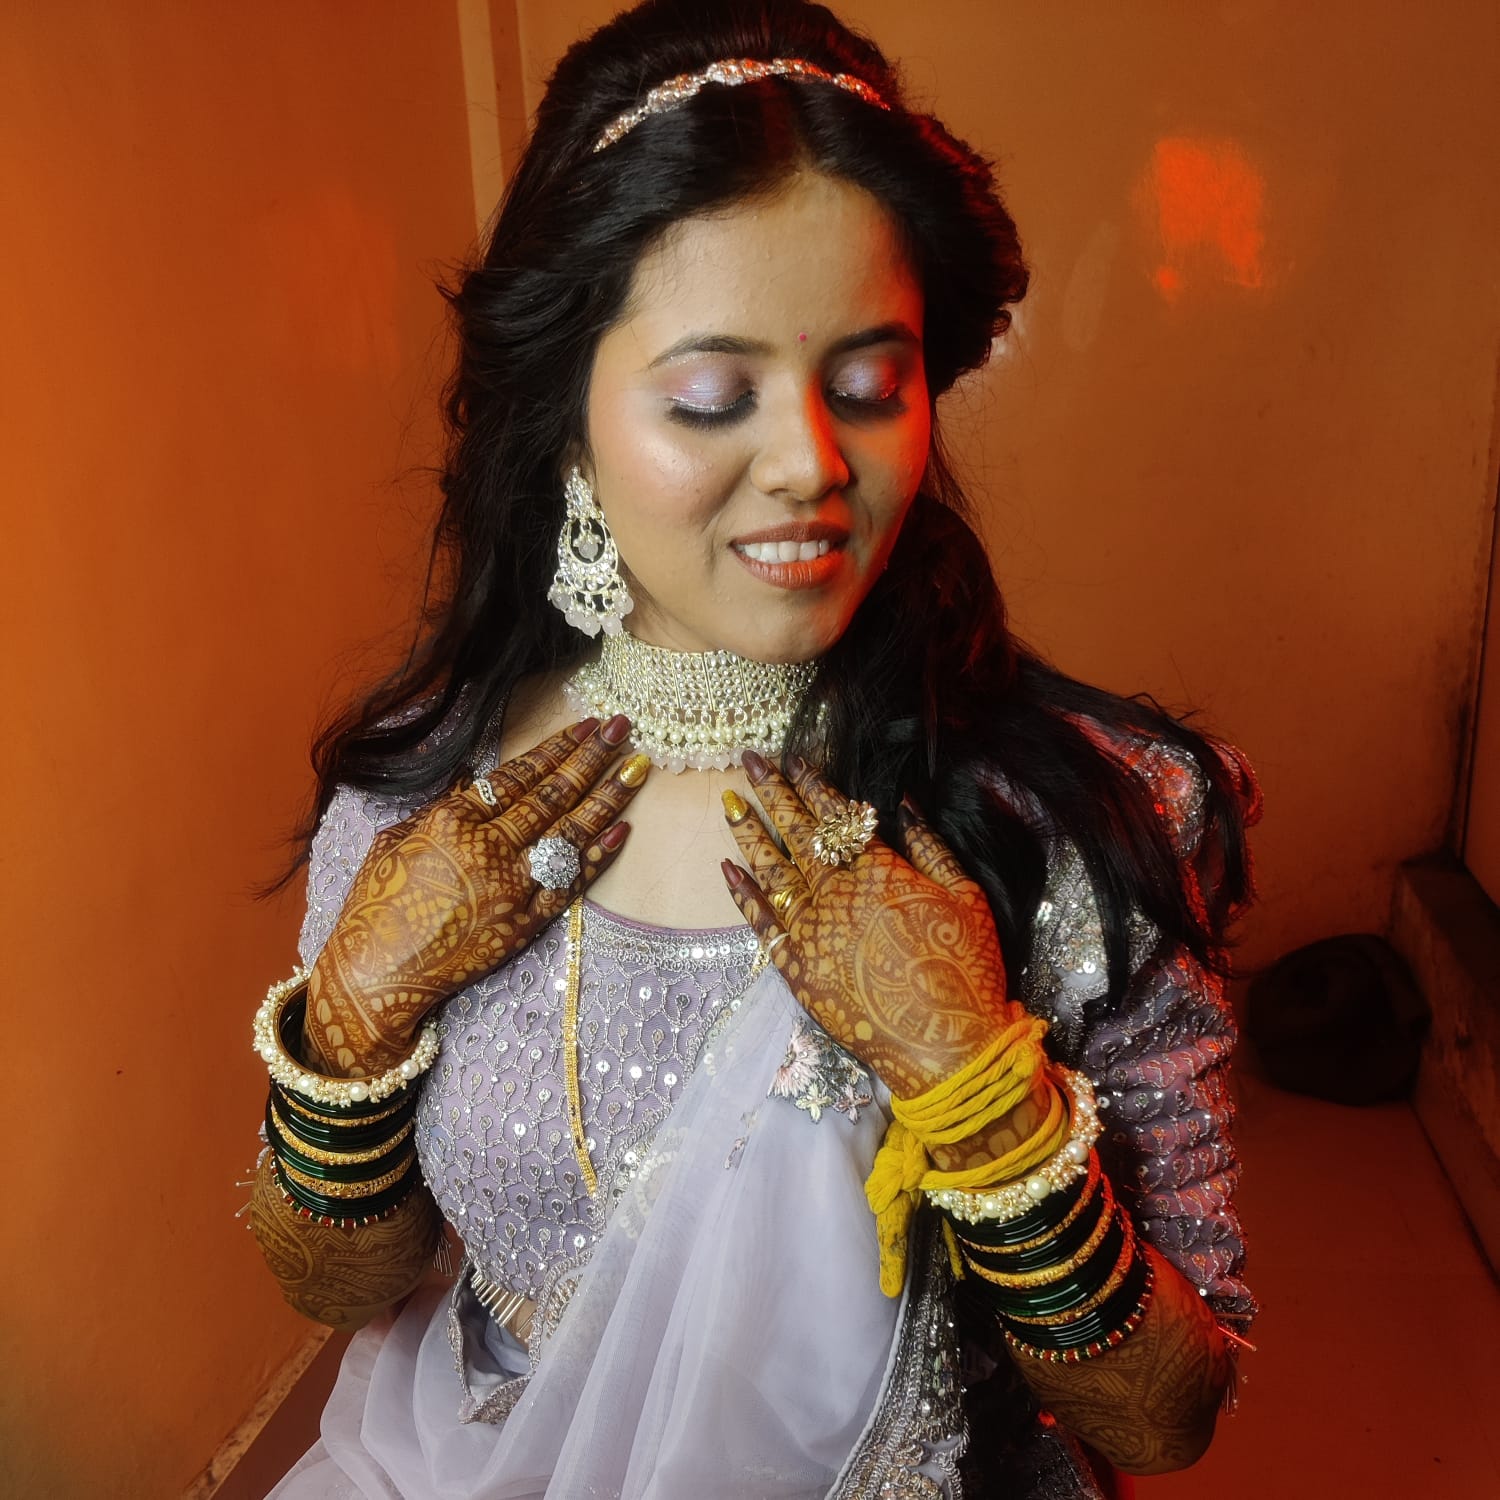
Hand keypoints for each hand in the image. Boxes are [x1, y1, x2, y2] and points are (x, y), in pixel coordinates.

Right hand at [307, 716, 642, 1074]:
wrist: (377, 974)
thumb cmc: (376, 904)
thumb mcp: (396, 840)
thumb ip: (441, 806)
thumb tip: (475, 775)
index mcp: (452, 820)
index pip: (519, 774)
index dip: (557, 747)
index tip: (588, 725)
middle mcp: (487, 849)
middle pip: (553, 796)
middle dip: (593, 759)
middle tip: (625, 731)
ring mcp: (510, 888)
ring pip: (570, 834)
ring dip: (608, 799)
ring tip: (638, 769)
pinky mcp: (524, 925)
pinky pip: (570, 884)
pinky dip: (597, 857)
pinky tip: (623, 830)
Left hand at [721, 752, 1019, 1099]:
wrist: (945, 1046)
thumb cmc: (966, 968)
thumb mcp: (965, 896)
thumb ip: (930, 846)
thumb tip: (902, 803)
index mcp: (878, 870)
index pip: (836, 817)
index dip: (813, 785)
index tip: (793, 760)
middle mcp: (837, 893)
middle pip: (797, 833)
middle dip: (772, 792)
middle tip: (748, 760)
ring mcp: (811, 931)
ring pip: (771, 871)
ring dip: (748, 834)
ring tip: (728, 803)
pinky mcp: (796, 968)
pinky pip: (761, 925)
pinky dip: (742, 896)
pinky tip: (727, 870)